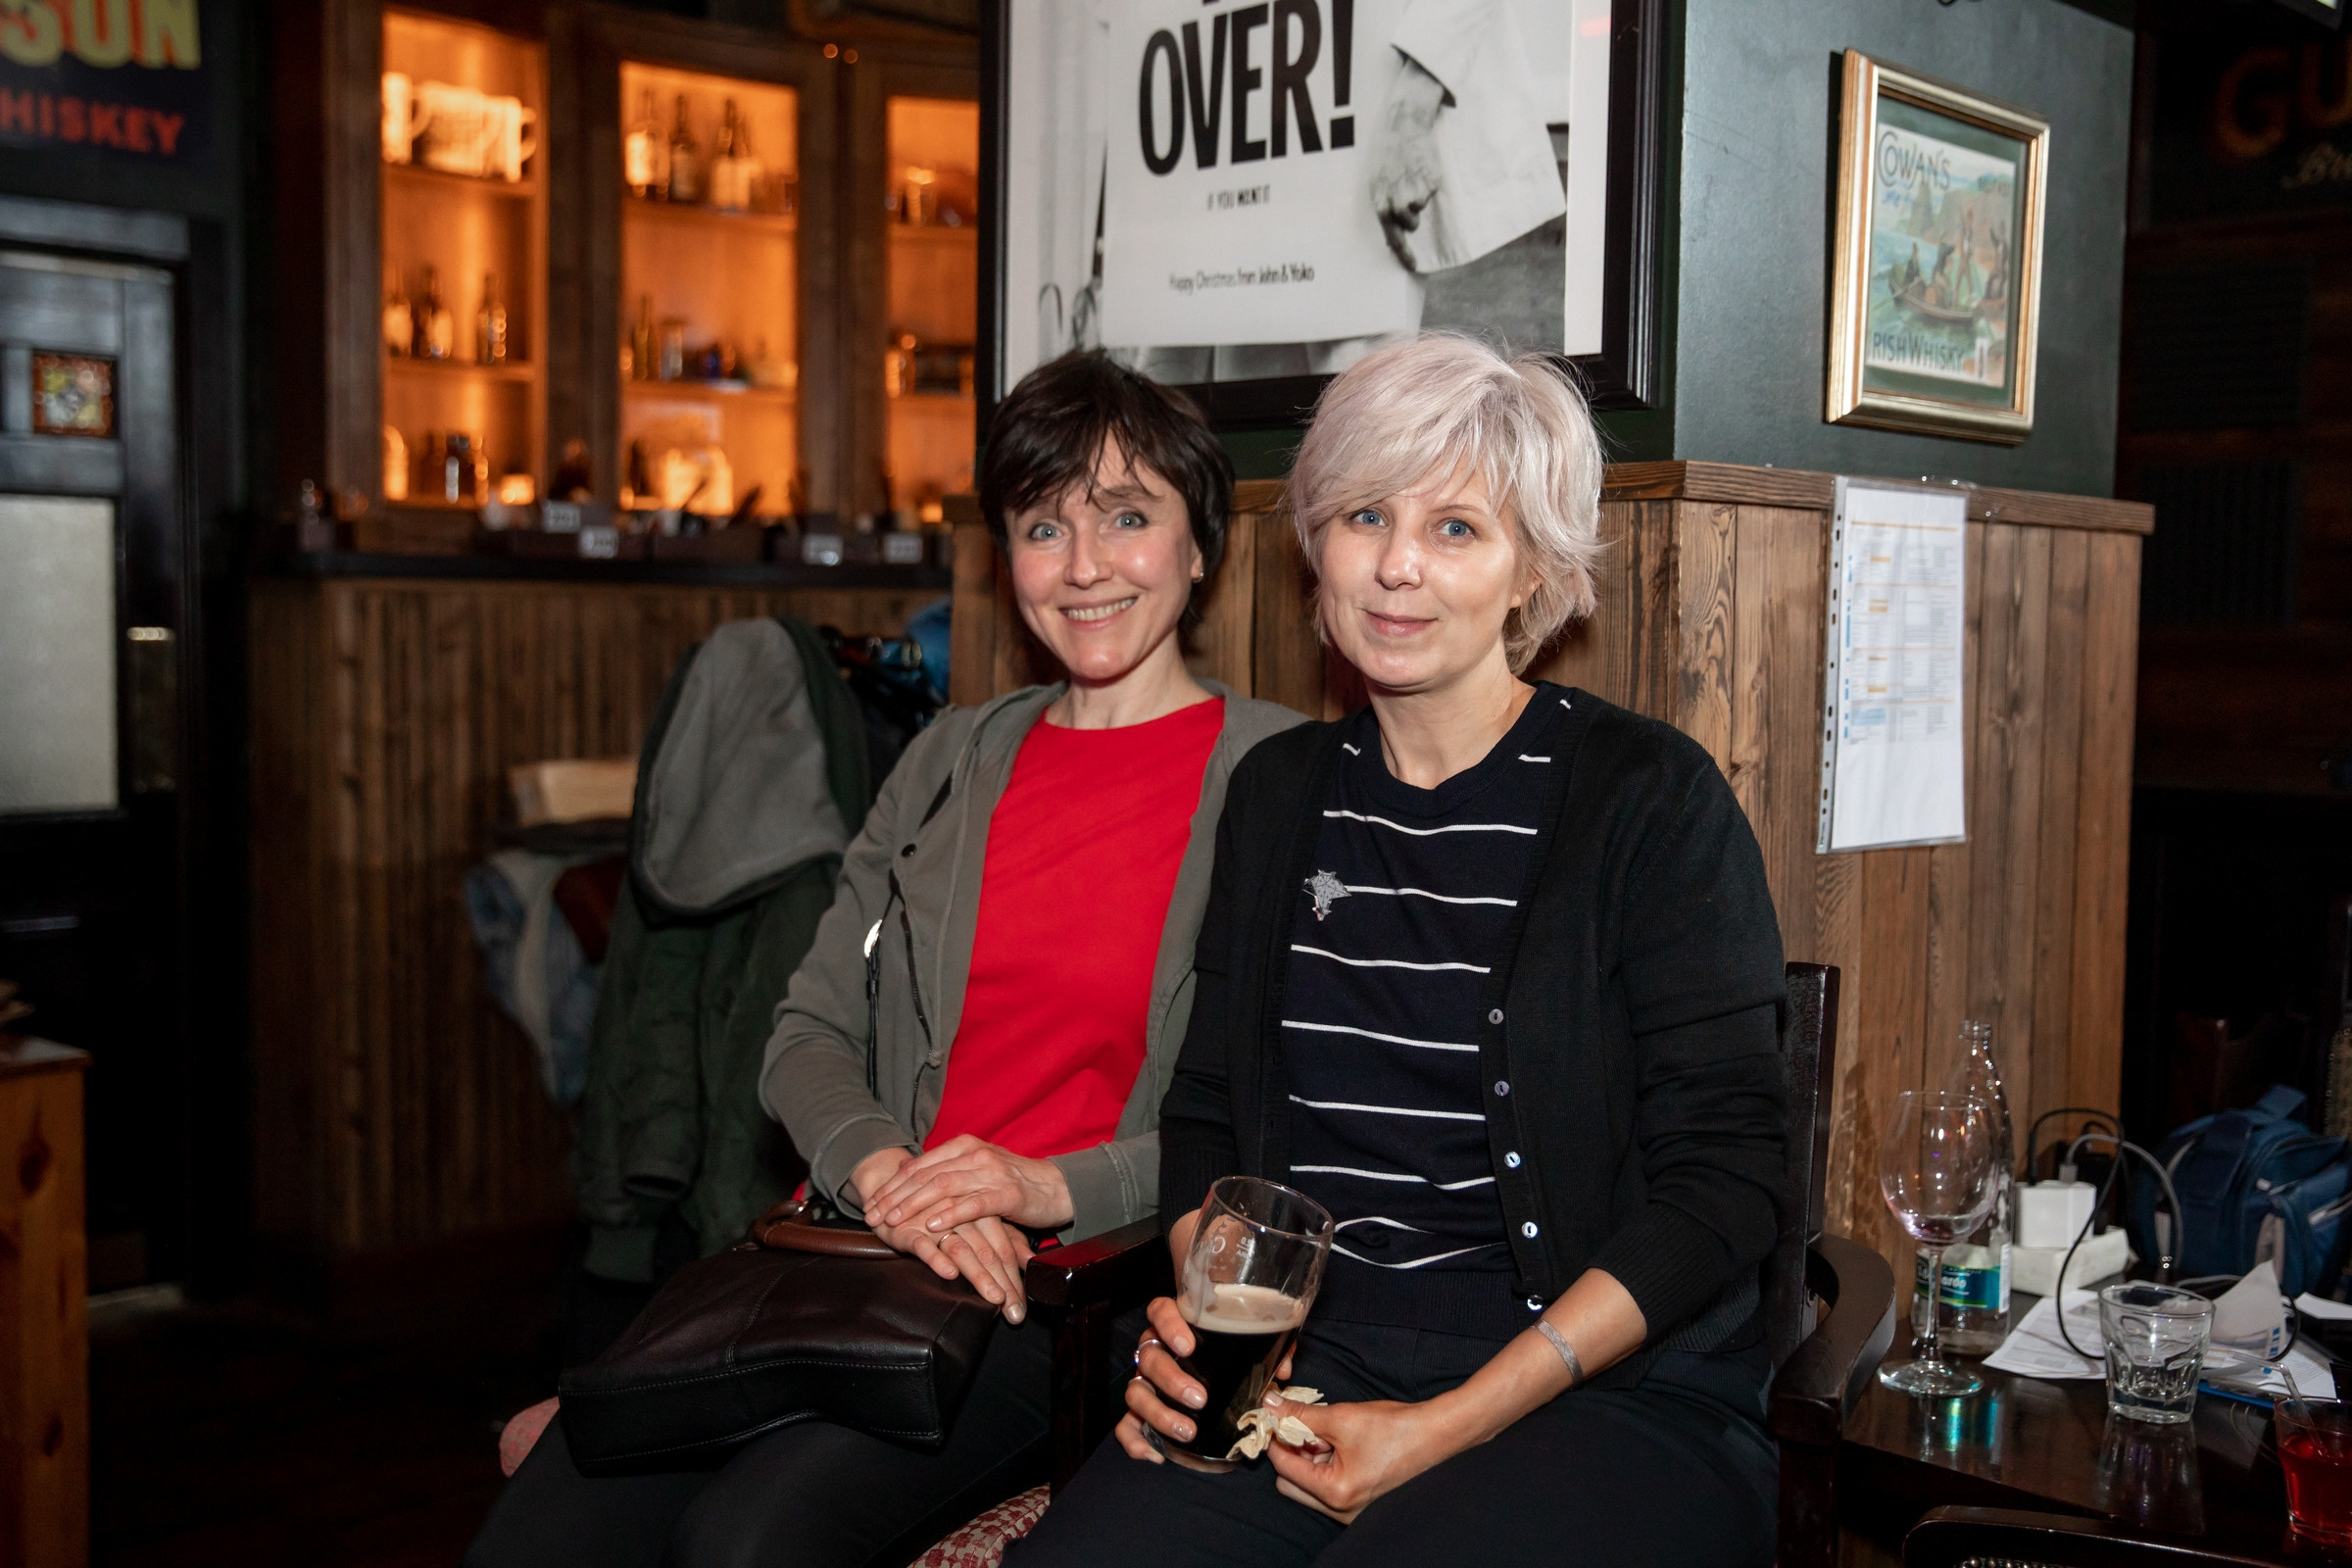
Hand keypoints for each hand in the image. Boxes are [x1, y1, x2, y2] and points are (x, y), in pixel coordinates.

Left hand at [862, 1134, 1075, 1234]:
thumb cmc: (1013, 1183)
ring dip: (913, 1205)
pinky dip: (950, 1214)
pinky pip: (973, 1204)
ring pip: (943, 1187)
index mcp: (964, 1146)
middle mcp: (975, 1155)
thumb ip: (948, 1170)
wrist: (1056, 1187)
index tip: (871, 1204)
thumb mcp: (977, 1170)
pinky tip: (932, 1226)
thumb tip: (910, 1175)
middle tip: (872, 1216)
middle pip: (925, 1176)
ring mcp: (991, 1173)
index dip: (892, 1185)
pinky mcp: (1007, 1194)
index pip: (919, 1165)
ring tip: (893, 1221)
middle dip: (894, 1197)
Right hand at [868, 1209, 1034, 1324]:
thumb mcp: (978, 1221)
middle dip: (1004, 1285)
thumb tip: (1033, 1261)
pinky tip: (950, 1273)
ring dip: (980, 1277)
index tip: (1023, 1306)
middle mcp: (961, 1217)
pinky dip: (937, 1258)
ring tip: (995, 1298)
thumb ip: (1006, 1239)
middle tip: (1015, 1313)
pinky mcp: (909, 1230)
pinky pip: (924, 1246)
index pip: (1004, 1250)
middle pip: (988, 1253)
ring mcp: (935, 1223)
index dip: (1016, 1278)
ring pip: (962, 1250)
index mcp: (981, 1212)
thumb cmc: (941, 1209)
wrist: (896, 1186)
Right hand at [1114, 1295, 1294, 1462]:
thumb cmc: (1232, 1364)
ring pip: (1135, 1392)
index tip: (1188, 1346)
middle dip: (1172, 1379)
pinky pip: (1124, 1426)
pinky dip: (1134, 1441)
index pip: (1160, 1311)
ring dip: (1159, 1413)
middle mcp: (1156, 1353)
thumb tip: (1283, 1368)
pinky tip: (1154, 1454)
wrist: (1219, 1397)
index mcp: (1179, 1329)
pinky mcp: (1139, 1415)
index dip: (1169, 1325)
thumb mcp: (1253, 1353)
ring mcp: (1145, 1384)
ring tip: (1187, 1432)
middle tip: (1199, 1399)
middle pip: (1148, 1356)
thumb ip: (1271, 1352)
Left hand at [1267, 1398, 1447, 1523]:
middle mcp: (1341, 1510)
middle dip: (1293, 1452)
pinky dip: (1326, 1464)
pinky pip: (1328, 1486)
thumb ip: (1301, 1415)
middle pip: (1291, 1483)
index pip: (1284, 1468)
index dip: (1276, 1439)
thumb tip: (1271, 1406)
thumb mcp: (1342, 1417)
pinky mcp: (1359, 1502)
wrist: (1436, 1434)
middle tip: (1304, 1425)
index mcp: (1335, 1493)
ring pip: (1309, 1485)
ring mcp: (1351, 1509)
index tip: (1274, 1417)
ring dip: (1310, 1458)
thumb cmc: (1395, 1429)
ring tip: (1329, 1433)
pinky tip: (1339, 1442)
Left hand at [1369, 57, 1447, 269]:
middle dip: (1411, 217)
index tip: (1413, 266)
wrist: (1403, 127)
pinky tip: (1419, 170)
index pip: (1392, 237)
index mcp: (1380, 202)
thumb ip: (1384, 208)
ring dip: (1419, 200)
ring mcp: (1414, 190)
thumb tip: (1393, 236)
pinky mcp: (1430, 181)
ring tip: (1411, 180)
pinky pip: (1430, 192)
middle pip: (1410, 225)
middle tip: (1408, 198)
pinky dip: (1427, 184)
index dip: (1404, 254)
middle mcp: (1396, 200)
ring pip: (1421, 210)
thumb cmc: (1388, 157)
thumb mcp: (1377, 184)